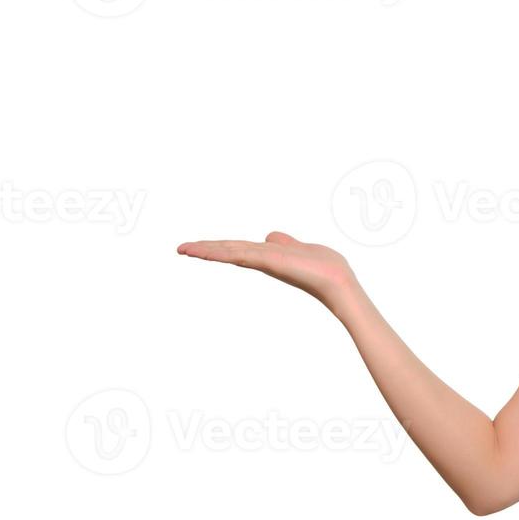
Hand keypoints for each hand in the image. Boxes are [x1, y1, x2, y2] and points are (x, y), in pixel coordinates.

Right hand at [176, 232, 356, 309]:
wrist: (338, 283)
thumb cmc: (326, 269)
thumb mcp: (301, 248)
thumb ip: (284, 243)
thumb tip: (269, 237)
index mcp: (269, 255)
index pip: (239, 248)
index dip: (218, 247)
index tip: (198, 247)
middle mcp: (264, 259)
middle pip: (230, 250)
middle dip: (206, 249)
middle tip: (180, 248)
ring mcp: (265, 261)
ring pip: (231, 252)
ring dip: (207, 250)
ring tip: (184, 249)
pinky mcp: (269, 262)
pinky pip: (241, 254)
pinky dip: (223, 252)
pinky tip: (207, 251)